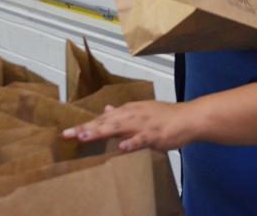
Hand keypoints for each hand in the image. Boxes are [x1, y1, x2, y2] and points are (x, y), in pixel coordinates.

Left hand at [62, 101, 198, 151]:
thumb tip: (107, 109)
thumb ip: (123, 112)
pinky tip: (121, 147)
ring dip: (102, 131)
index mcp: (129, 110)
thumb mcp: (141, 110)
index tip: (68, 132)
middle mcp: (133, 114)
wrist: (188, 118)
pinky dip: (132, 142)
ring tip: (85, 137)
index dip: (86, 125)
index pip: (103, 119)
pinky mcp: (155, 134)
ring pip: (120, 127)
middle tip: (68, 134)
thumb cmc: (165, 116)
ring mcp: (144, 124)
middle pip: (106, 122)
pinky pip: (142, 139)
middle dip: (87, 128)